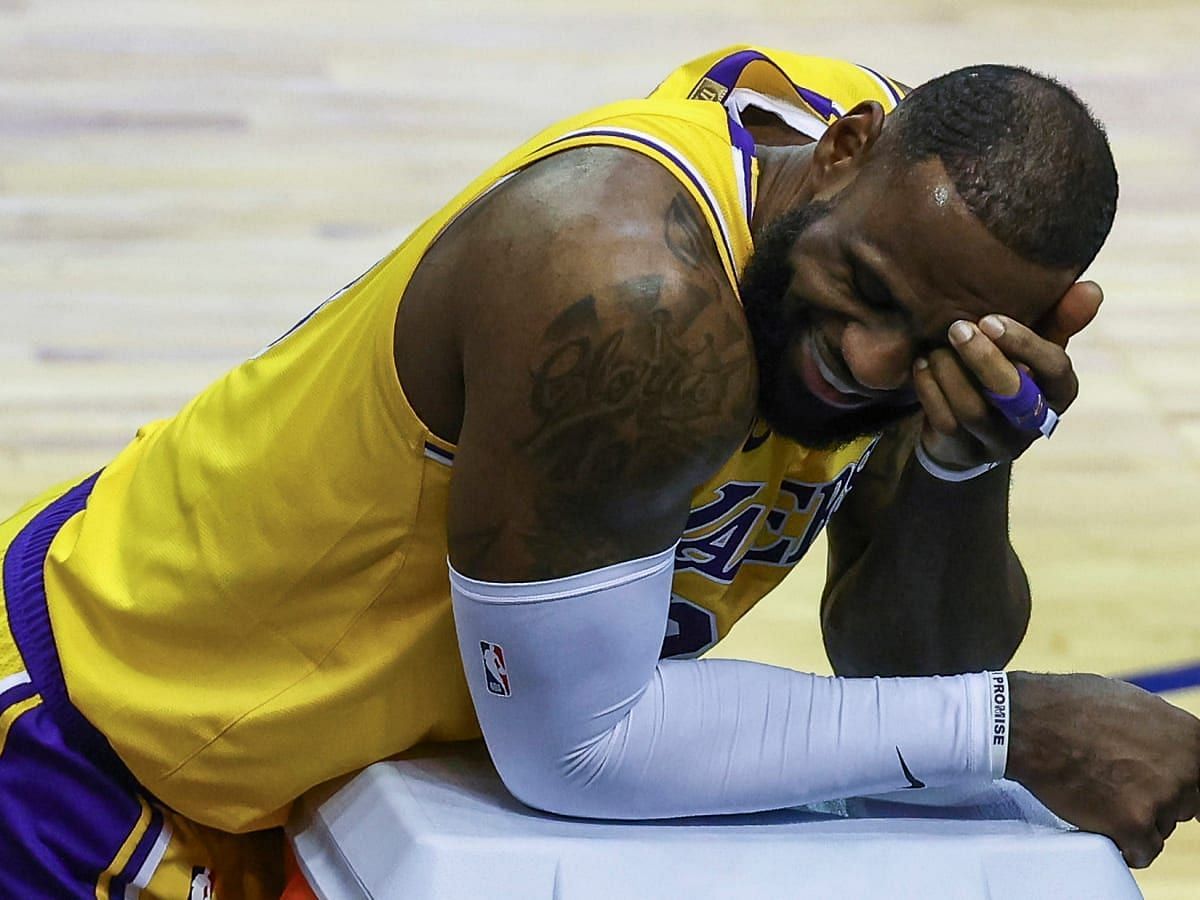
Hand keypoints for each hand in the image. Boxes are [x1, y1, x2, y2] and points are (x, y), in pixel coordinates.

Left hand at [913, 281, 1102, 469]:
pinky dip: (930, 390)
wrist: (973, 432)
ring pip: (973, 410)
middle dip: (984, 358)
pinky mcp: (962, 451)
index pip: (1054, 369)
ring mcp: (996, 442)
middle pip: (1012, 393)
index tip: (991, 320)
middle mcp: (1032, 422)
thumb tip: (1092, 288)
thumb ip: (1060, 320)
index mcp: (1059, 393)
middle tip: (958, 327)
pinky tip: (922, 364)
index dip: (1025, 344)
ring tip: (935, 346)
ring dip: (950, 372)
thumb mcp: (1037, 350)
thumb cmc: (1013, 375)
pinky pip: (944, 422)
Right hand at [1007, 671, 1199, 867]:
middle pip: (1185, 805)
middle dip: (1155, 798)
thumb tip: (1173, 747)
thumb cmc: (1073, 705)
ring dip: (1134, 817)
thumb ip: (1164, 733)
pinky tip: (1100, 818)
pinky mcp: (1133, 825)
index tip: (1168, 791)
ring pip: (1161, 827)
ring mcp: (1161, 799)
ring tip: (1099, 789)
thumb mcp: (1134, 703)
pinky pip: (1142, 852)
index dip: (1183, 786)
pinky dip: (1121, 842)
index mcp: (1192, 739)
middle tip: (1118, 781)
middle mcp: (1186, 770)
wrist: (1029, 721)